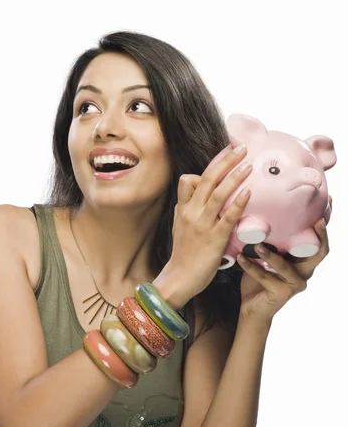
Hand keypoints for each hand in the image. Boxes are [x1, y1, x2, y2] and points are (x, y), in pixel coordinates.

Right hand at [168, 144, 252, 303]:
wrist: (179, 278)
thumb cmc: (184, 254)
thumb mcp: (180, 227)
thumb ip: (189, 210)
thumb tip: (202, 197)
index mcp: (183, 209)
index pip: (189, 179)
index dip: (208, 169)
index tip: (225, 159)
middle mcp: (191, 212)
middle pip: (207, 178)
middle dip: (225, 161)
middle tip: (241, 148)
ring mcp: (202, 225)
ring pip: (217, 193)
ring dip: (234, 176)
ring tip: (248, 165)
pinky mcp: (213, 239)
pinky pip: (227, 216)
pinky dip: (238, 203)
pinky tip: (248, 193)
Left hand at [237, 197, 331, 321]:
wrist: (253, 306)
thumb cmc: (260, 276)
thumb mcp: (267, 254)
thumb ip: (271, 240)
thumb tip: (261, 212)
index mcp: (303, 260)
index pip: (320, 242)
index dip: (325, 226)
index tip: (329, 203)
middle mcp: (304, 272)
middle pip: (318, 253)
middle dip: (319, 236)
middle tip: (314, 221)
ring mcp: (295, 284)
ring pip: (285, 266)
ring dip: (270, 255)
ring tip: (257, 245)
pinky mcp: (281, 294)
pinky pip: (265, 277)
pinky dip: (251, 267)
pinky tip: (241, 257)